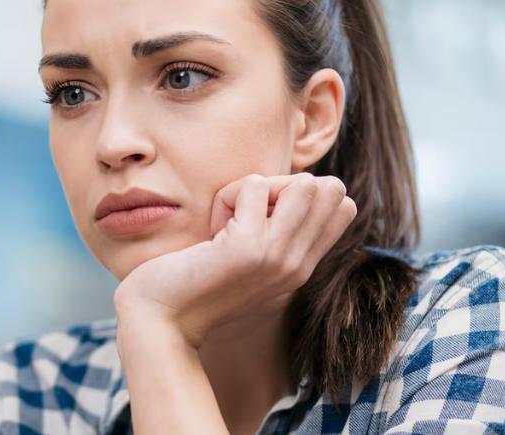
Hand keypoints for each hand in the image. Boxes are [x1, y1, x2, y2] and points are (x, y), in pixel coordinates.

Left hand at [113, 173, 356, 347]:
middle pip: (331, 190)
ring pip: (304, 184)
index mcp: (301, 268)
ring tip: (231, 217)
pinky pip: (253, 184)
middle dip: (285, 184)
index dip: (302, 194)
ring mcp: (277, 257)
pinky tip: (211, 228)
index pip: (344, 207)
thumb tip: (292, 184)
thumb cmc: (194, 281)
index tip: (263, 215)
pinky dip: (226, 194)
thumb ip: (275, 234)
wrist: (161, 320)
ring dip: (258, 187)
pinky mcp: (248, 247)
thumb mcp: (248, 259)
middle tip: (246, 212)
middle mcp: (298, 265)